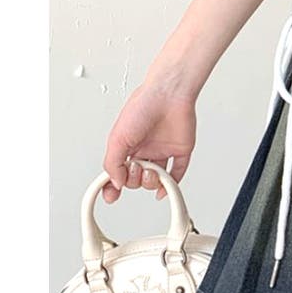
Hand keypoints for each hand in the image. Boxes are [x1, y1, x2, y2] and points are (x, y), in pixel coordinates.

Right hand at [102, 81, 196, 203]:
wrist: (169, 95)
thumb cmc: (142, 107)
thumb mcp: (117, 138)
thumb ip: (113, 163)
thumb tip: (115, 183)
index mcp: (128, 145)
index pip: (118, 171)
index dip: (113, 185)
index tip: (111, 197)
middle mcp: (145, 149)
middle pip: (137, 178)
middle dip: (134, 180)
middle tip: (135, 169)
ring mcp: (163, 150)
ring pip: (156, 178)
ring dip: (151, 181)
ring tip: (150, 170)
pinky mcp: (180, 150)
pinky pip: (177, 172)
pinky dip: (171, 184)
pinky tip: (164, 190)